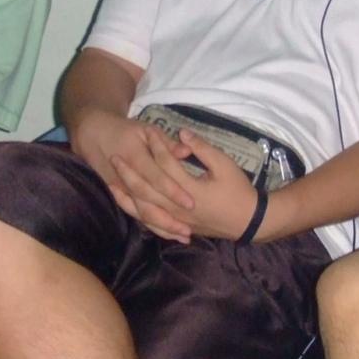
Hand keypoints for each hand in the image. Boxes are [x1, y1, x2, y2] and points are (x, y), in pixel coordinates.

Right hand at [68, 108, 196, 239]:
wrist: (93, 135)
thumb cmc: (125, 131)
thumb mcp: (145, 130)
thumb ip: (166, 143)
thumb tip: (186, 151)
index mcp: (135, 158)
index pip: (156, 178)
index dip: (173, 191)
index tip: (191, 203)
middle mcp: (126, 179)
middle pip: (147, 204)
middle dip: (168, 219)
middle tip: (188, 231)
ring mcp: (120, 190)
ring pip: (140, 214)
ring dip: (161, 228)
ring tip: (182, 237)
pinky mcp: (118, 197)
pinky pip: (134, 215)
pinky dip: (150, 226)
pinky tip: (166, 234)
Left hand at [112, 129, 260, 243]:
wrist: (248, 221)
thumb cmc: (238, 190)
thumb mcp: (224, 164)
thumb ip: (202, 148)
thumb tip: (182, 133)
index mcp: (190, 189)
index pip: (165, 165)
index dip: (156, 147)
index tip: (147, 132)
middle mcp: (178, 207)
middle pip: (146, 189)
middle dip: (128, 173)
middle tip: (113, 156)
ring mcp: (176, 220)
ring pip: (144, 209)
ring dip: (125, 195)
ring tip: (110, 182)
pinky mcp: (177, 227)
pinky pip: (151, 222)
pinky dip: (136, 213)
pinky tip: (126, 204)